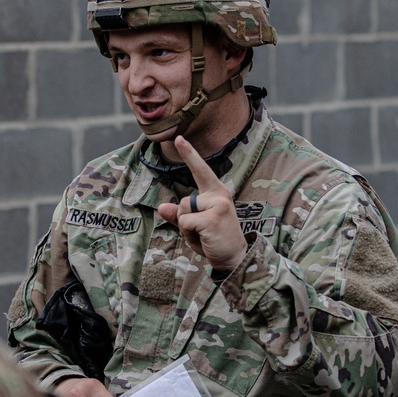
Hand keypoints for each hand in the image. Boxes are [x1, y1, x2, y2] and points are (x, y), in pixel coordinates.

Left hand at [157, 135, 247, 271]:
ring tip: (205, 235)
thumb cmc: (215, 240)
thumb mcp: (195, 226)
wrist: (236, 258)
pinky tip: (206, 239)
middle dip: (186, 220)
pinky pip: (185, 222)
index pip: (201, 170)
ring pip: (184, 211)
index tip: (178, 138)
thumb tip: (161, 207)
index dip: (189, 154)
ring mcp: (217, 205)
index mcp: (216, 192)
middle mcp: (219, 195)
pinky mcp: (212, 217)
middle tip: (204, 232)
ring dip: (187, 228)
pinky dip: (189, 234)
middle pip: (185, 202)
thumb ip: (180, 216)